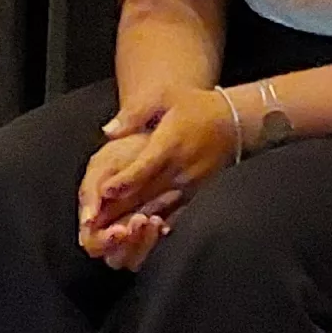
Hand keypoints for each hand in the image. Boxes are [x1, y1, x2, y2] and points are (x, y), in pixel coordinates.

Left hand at [77, 85, 240, 269]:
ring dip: (135, 222)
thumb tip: (108, 130)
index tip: (103, 193)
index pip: (143, 168)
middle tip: (98, 222)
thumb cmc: (196, 106)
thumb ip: (135, 113)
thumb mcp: (164, 97)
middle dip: (121, 209)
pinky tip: (140, 235)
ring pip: (158, 208)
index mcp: (169, 145)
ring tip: (113, 234)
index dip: (123, 182)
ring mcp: (189, 186)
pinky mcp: (195, 195)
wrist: (233, 122)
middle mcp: (179, 169)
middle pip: (146, 194)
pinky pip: (173, 215)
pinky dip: (155, 225)